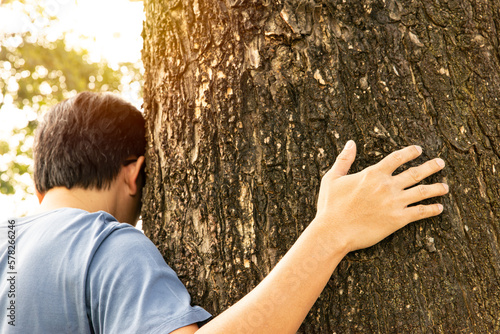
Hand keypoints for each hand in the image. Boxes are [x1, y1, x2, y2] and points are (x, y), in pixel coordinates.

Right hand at [315, 140, 448, 252]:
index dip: (410, 152)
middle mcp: (387, 186)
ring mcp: (394, 202)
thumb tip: (351, 143)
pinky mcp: (398, 220)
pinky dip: (432, 209)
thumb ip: (344, 160)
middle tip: (441, 163)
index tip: (418, 150)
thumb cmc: (330, 206)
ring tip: (446, 186)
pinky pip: (420, 212)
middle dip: (431, 166)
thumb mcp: (332, 178)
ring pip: (422, 192)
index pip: (397, 158)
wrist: (334, 231)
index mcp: (373, 174)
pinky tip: (439, 208)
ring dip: (437, 188)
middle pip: (415, 172)